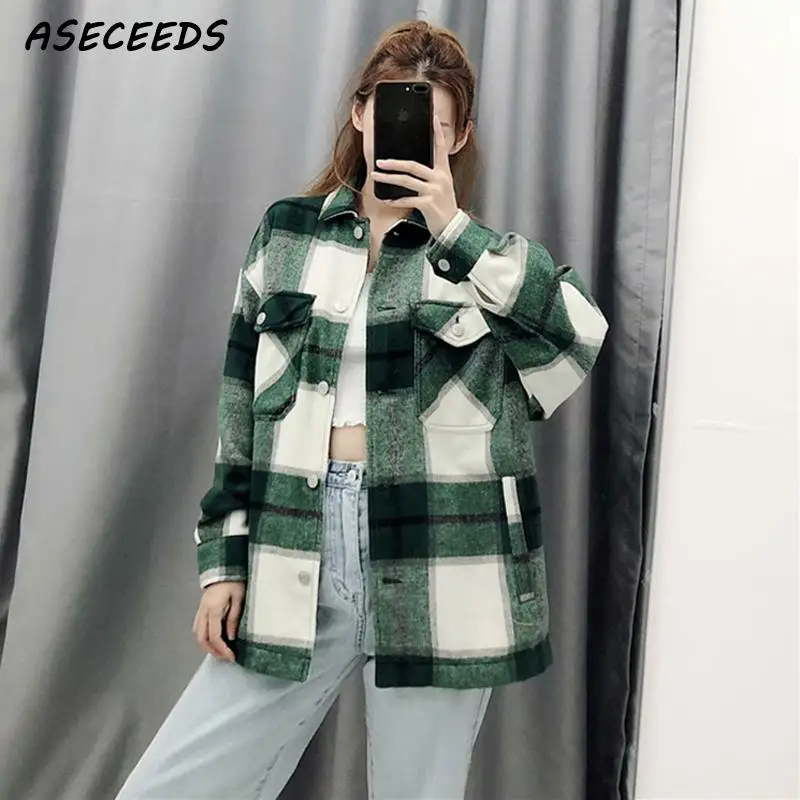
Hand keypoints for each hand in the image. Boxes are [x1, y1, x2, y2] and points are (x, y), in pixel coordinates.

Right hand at [193, 580, 244, 661]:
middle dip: (214, 651)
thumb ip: (234, 618)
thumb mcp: (239, 598)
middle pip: (202, 639)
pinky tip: (214, 641)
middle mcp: (203, 612)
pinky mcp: (200, 609)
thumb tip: (231, 637)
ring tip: (221, 652)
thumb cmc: (234, 581)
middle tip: (226, 657)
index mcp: (213, 609)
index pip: (214, 636)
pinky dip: (204, 638)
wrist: (223, 568)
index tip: (232, 656)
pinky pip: (198, 628)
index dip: (222, 649)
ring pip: (198, 635)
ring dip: (208, 647)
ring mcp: (200, 611)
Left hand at [373, 114, 459, 237]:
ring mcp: (434, 191)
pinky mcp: (428, 204)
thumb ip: (430, 176)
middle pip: (413, 165)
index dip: (437, 132)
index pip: (440, 147)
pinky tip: (385, 199)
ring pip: (406, 181)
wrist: (453, 228)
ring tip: (375, 176)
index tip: (432, 118)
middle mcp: (440, 179)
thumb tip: (410, 169)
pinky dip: (394, 200)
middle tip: (379, 161)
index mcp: (443, 172)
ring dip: (388, 178)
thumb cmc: (443, 207)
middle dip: (393, 163)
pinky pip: (407, 200)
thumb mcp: (441, 187)